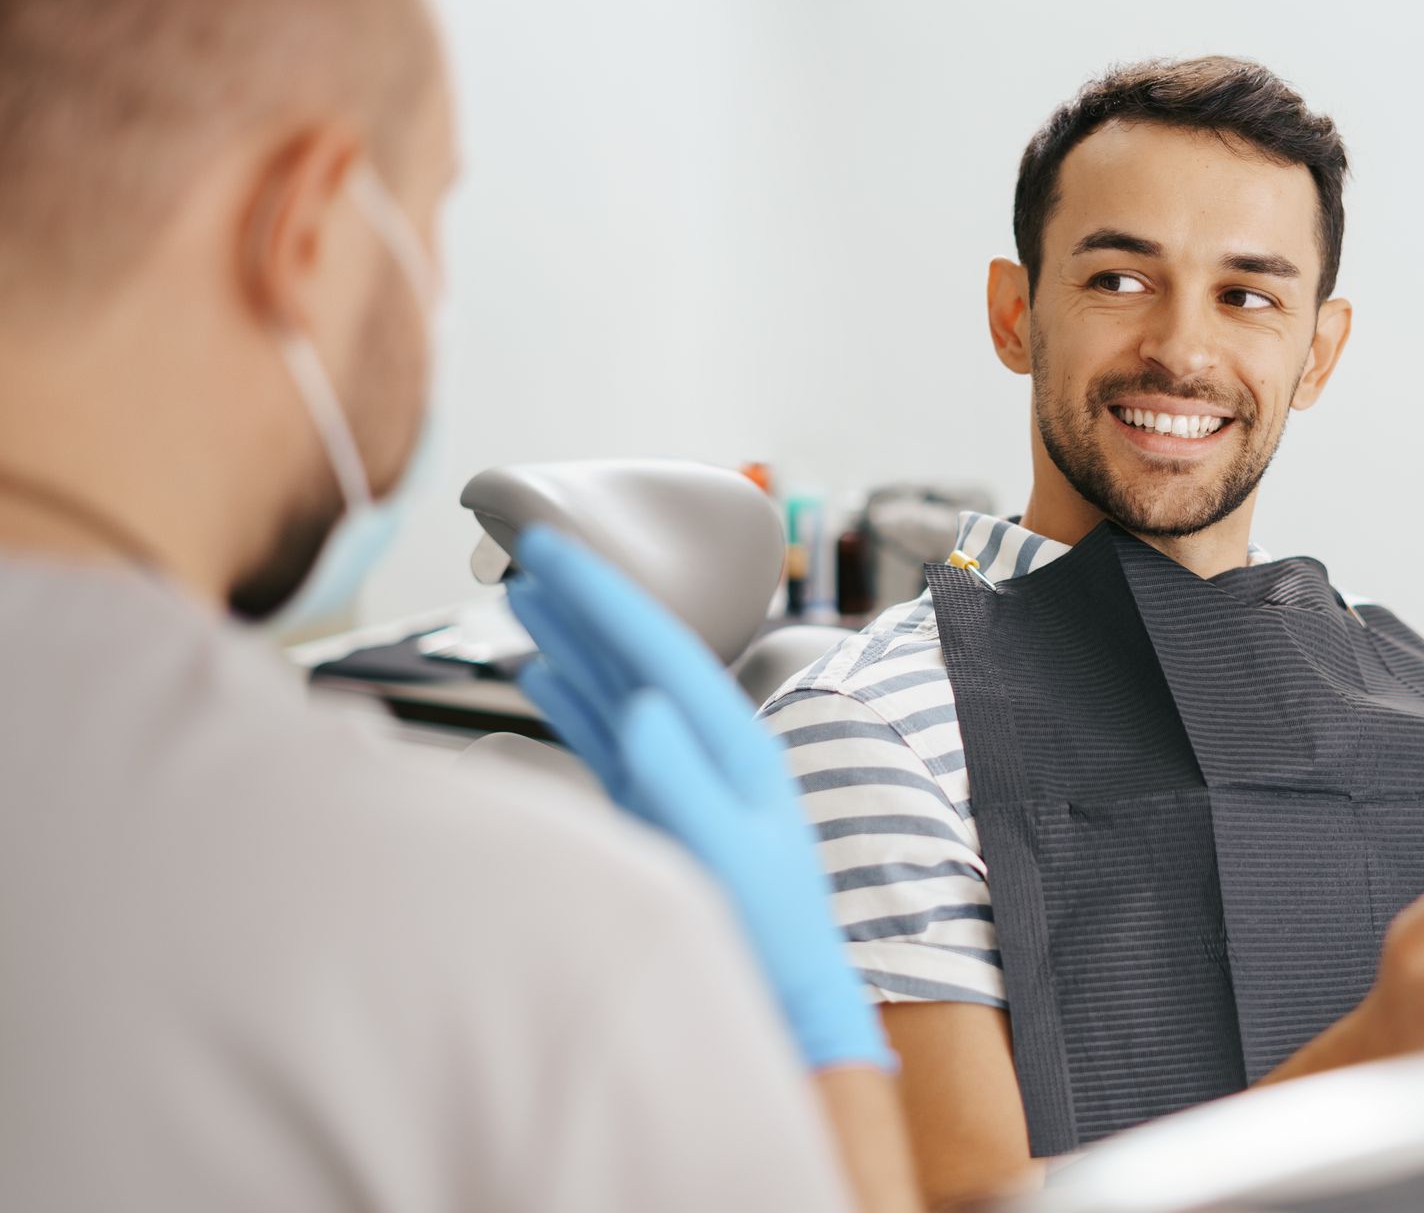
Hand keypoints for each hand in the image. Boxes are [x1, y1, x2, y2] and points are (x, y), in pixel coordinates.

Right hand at [504, 525, 892, 1072]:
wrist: (785, 993)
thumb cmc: (766, 934)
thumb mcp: (725, 856)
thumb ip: (682, 781)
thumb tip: (640, 703)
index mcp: (732, 743)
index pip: (662, 649)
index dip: (607, 594)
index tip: (556, 547)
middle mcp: (705, 745)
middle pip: (636, 654)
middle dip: (585, 599)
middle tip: (528, 544)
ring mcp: (677, 771)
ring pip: (614, 687)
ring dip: (572, 640)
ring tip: (524, 596)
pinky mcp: (655, 803)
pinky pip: (603, 736)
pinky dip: (570, 701)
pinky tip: (540, 674)